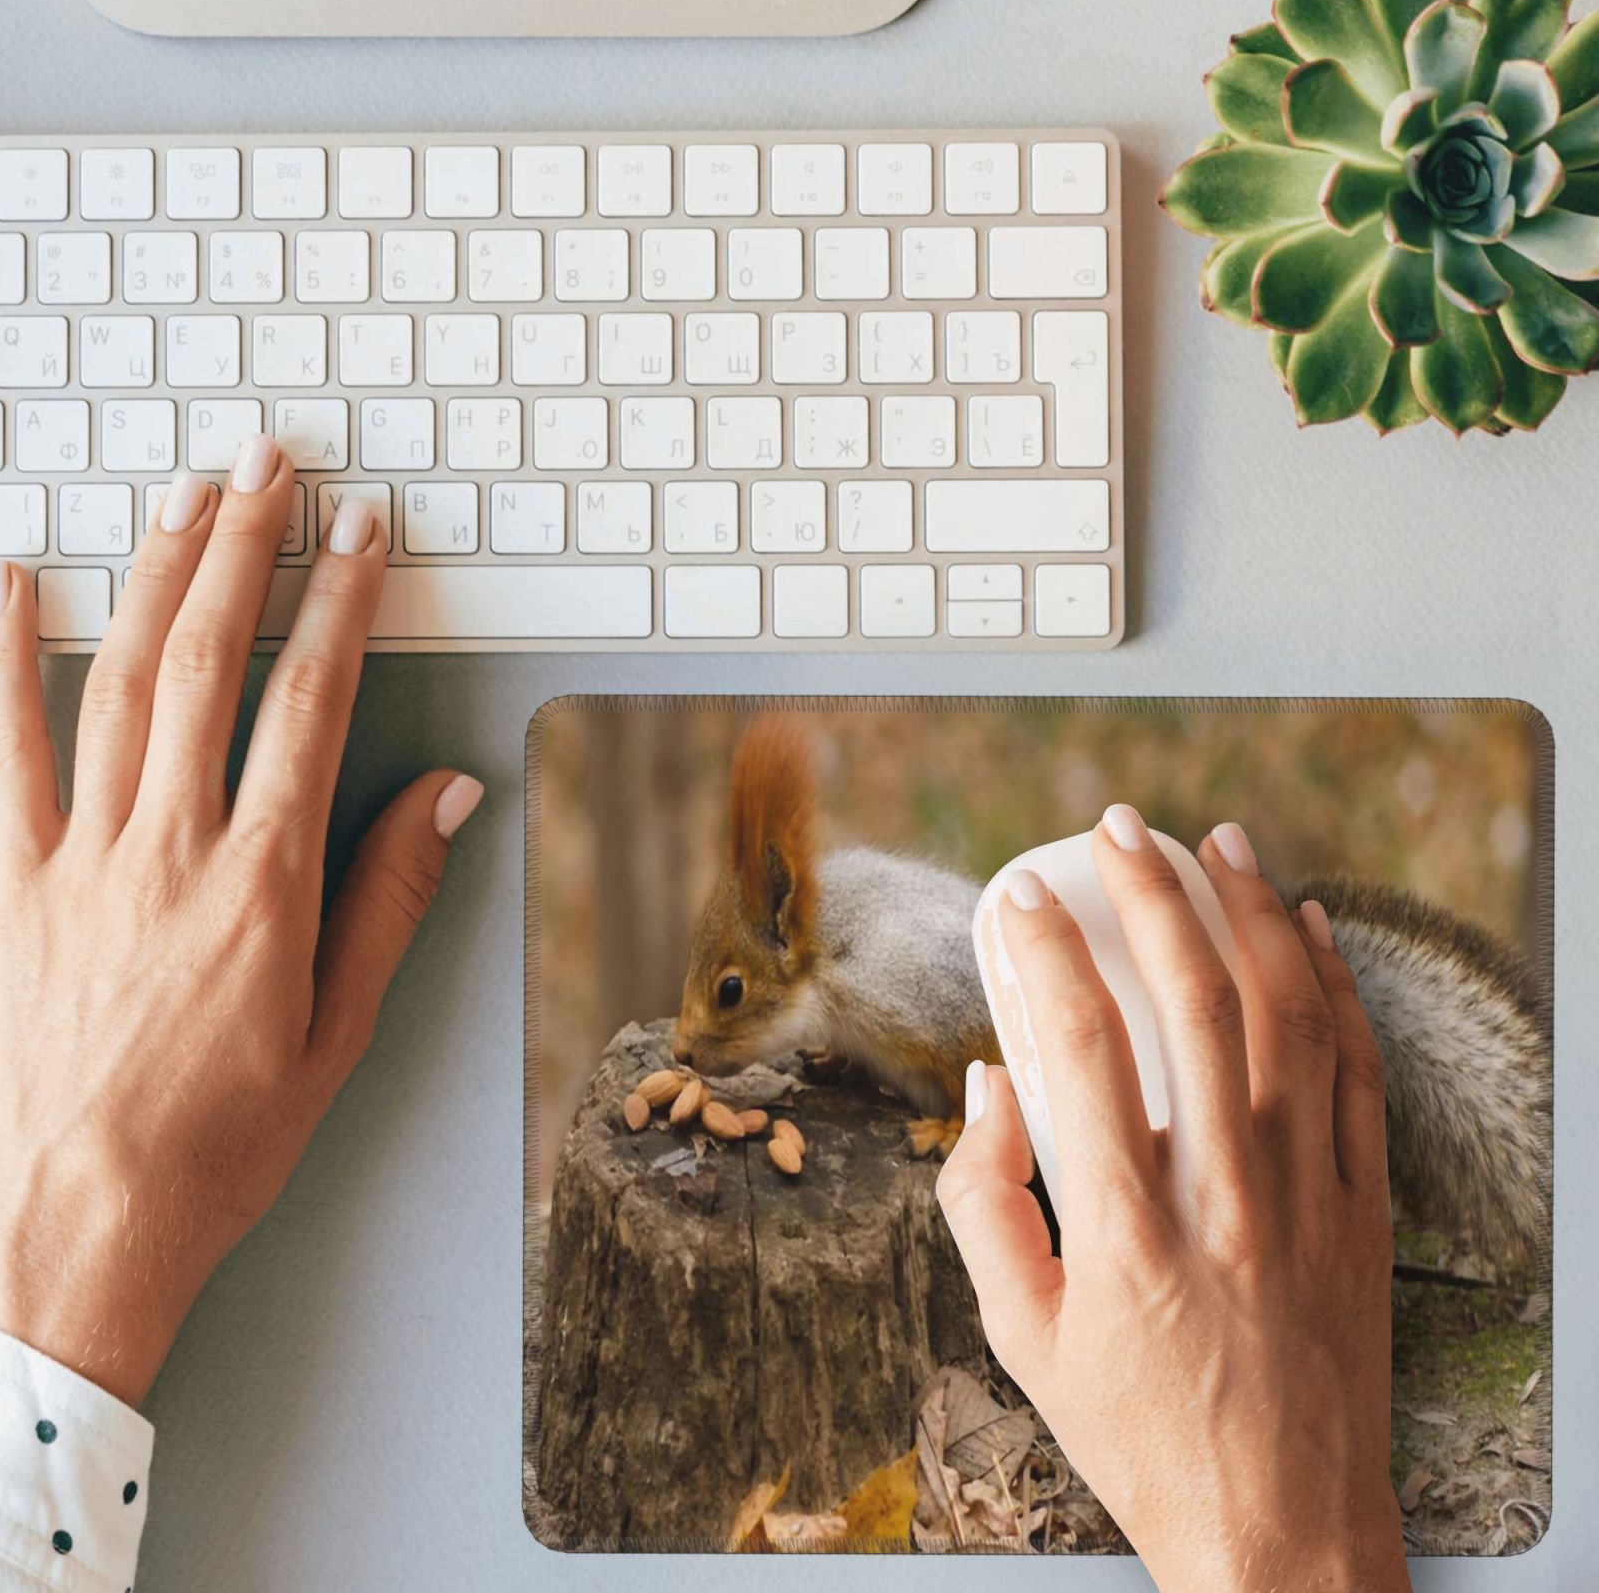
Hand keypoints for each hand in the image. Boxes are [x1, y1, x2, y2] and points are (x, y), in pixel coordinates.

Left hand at [0, 438, 482, 1407]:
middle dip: (245, 551)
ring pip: (116, 685)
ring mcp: (77, 860)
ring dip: (154, 580)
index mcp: (264, 885)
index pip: (313, 705)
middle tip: (268, 465)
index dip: (343, 605)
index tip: (362, 534)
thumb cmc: (219, 1139)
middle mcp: (168, 850)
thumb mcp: (339, 1029)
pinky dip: (0, 661)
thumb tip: (446, 794)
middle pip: (209, 665)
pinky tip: (12, 587)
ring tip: (184, 499)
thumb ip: (390, 895)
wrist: (75, 1224)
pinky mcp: (9, 886)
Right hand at [939, 806, 1406, 1592]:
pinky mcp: (1365, 1208)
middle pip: (1195, 1005)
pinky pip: (1358, 1071)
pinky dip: (1336, 984)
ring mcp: (1309, 1199)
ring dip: (1250, 912)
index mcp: (1127, 1233)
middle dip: (1150, 893)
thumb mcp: (1022, 1339)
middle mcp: (1225, 1199)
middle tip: (1117, 827)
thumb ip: (983, 1205)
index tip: (1017, 895)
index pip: (1079, 1050)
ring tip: (1215, 841)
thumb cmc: (1139, 1434)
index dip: (1043, 952)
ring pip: (1290, 1018)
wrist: (1286, 1531)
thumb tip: (987, 1084)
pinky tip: (1305, 925)